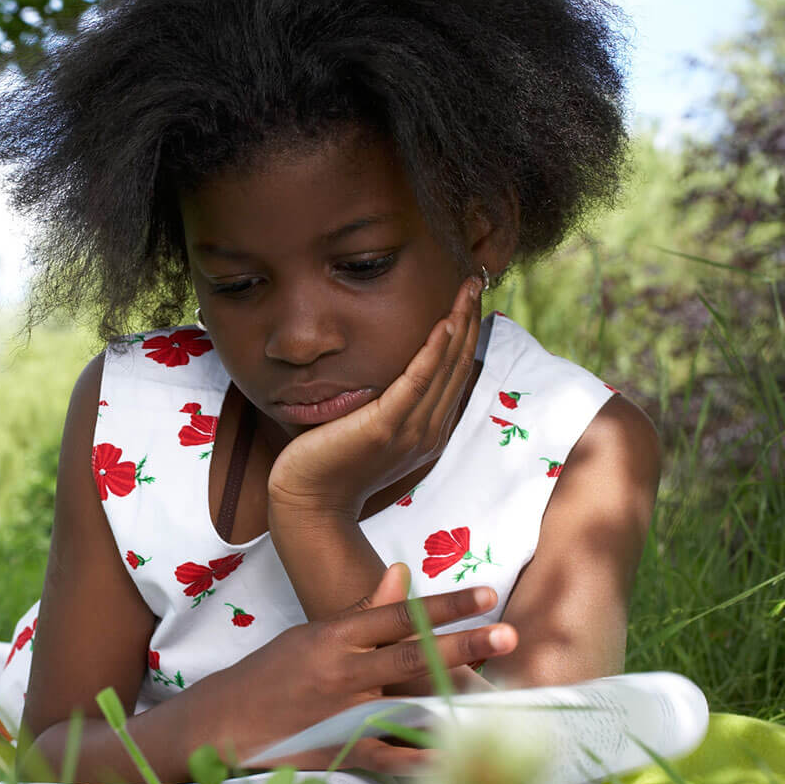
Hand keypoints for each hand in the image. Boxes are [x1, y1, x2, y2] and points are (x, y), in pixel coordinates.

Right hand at [189, 563, 516, 771]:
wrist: (224, 722)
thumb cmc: (272, 673)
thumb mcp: (312, 633)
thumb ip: (362, 609)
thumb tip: (401, 573)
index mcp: (333, 636)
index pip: (398, 615)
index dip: (445, 606)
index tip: (486, 595)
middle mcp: (340, 671)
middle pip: (411, 654)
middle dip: (463, 644)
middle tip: (507, 634)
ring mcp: (341, 713)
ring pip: (407, 703)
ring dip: (454, 700)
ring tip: (497, 699)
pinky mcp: (339, 750)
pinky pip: (390, 755)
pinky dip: (423, 756)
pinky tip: (457, 753)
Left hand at [268, 275, 483, 519]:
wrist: (309, 502)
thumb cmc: (331, 464)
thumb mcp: (369, 429)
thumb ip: (387, 403)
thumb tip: (391, 371)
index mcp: (427, 431)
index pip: (455, 374)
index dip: (465, 335)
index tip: (469, 301)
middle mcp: (428, 430)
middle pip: (458, 365)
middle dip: (469, 320)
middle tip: (475, 281)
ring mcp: (410, 430)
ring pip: (445, 368)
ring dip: (459, 325)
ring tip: (467, 290)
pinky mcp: (386, 427)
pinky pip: (418, 382)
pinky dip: (433, 352)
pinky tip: (443, 324)